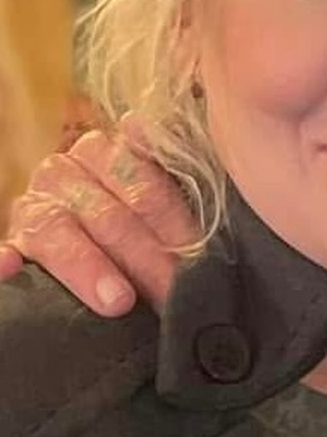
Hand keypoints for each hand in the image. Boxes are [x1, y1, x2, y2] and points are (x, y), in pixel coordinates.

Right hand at [0, 115, 198, 315]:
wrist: (99, 233)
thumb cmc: (143, 219)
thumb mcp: (162, 192)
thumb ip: (168, 171)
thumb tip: (149, 135)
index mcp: (106, 150)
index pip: (145, 188)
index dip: (174, 227)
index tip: (196, 259)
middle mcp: (64, 171)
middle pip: (109, 215)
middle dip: (145, 258)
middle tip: (169, 293)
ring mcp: (33, 207)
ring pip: (61, 232)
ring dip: (91, 268)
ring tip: (119, 301)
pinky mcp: (11, 242)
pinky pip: (4, 249)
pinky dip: (4, 261)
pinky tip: (11, 266)